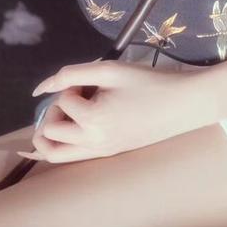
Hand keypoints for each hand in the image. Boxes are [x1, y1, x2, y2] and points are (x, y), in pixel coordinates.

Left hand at [18, 59, 224, 163]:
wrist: (185, 104)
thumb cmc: (150, 83)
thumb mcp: (109, 70)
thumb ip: (71, 74)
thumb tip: (40, 88)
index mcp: (94, 121)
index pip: (62, 102)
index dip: (71, 86)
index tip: (91, 81)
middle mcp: (94, 143)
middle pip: (48, 133)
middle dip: (54, 110)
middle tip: (76, 96)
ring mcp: (101, 153)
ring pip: (55, 154)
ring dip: (51, 133)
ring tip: (66, 114)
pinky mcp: (109, 155)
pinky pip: (73, 157)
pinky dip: (63, 143)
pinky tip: (71, 127)